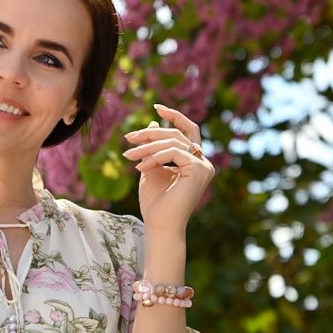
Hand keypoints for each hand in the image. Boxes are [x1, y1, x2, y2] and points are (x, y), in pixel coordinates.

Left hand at [122, 104, 214, 233]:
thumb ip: (153, 147)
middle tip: (129, 137)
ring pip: (173, 142)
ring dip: (147, 147)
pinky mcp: (199, 170)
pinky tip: (141, 167)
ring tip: (129, 155)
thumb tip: (152, 124)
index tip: (156, 108)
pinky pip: (174, 152)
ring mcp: (203, 166)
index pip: (187, 131)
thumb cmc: (155, 202)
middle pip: (178, 133)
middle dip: (151, 133)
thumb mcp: (151, 167)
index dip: (174, 116)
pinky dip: (155, 157)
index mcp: (194, 161)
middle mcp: (203, 162)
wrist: (159, 224)